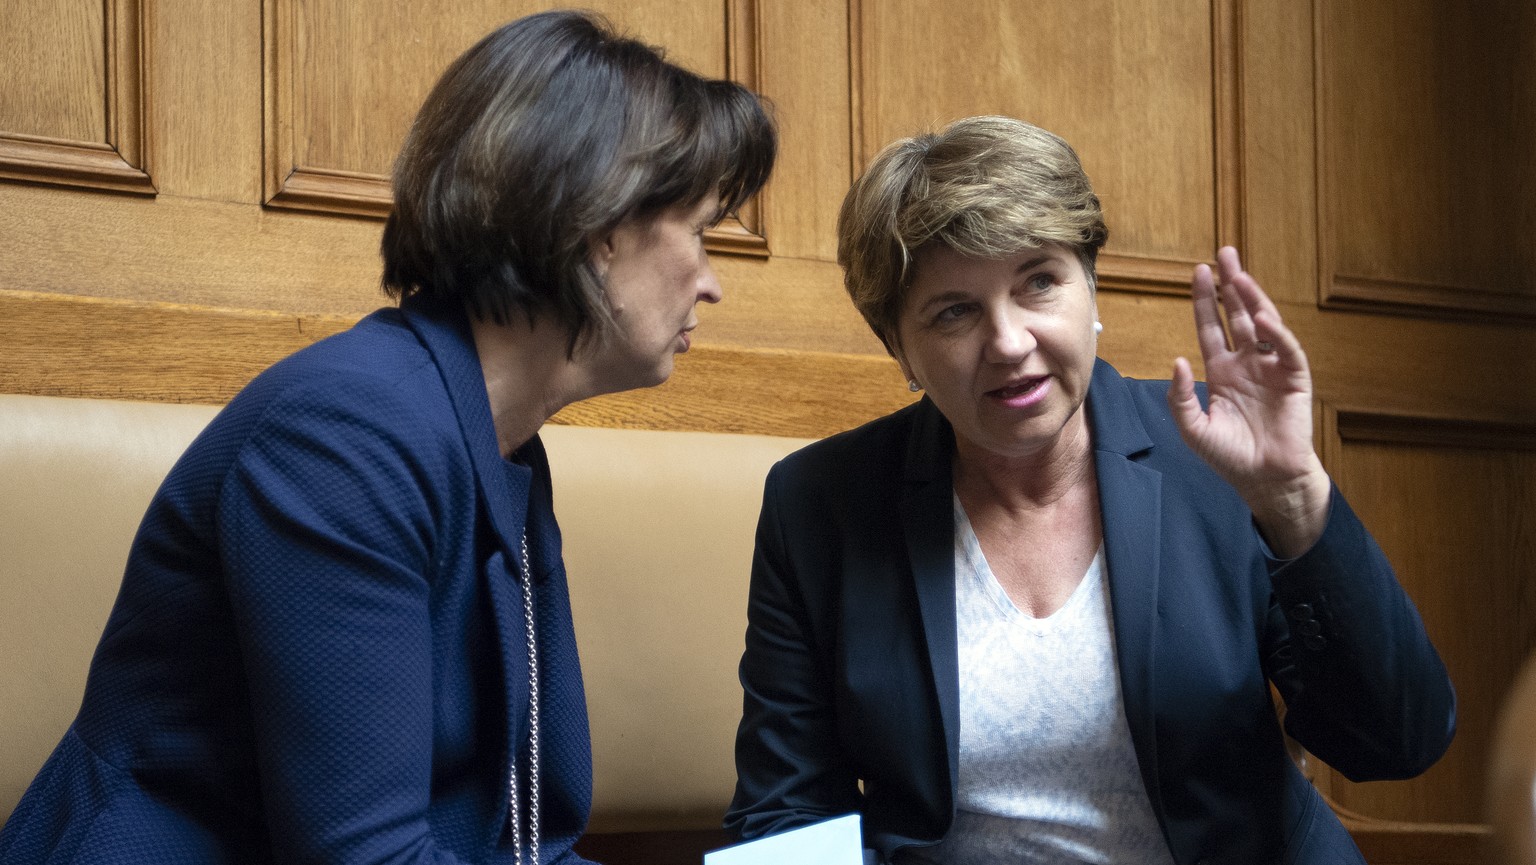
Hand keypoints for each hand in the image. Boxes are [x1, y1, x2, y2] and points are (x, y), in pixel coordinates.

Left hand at [1167, 247, 1331, 556]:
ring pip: (1264, 325)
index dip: (1206, 301)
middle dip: (1231, 285)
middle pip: (1239, 316)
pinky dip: (1277, 333)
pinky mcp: (1294, 380)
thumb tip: (1177, 361)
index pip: (1212, 327)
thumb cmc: (1230, 456)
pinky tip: (1263, 318)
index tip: (1199, 273)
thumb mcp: (1194, 429)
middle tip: (1224, 254)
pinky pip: (1286, 350)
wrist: (1265, 480)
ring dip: (1253, 299)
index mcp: (1222, 371)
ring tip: (1240, 275)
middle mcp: (1247, 363)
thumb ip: (1180, 397)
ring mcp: (1272, 369)